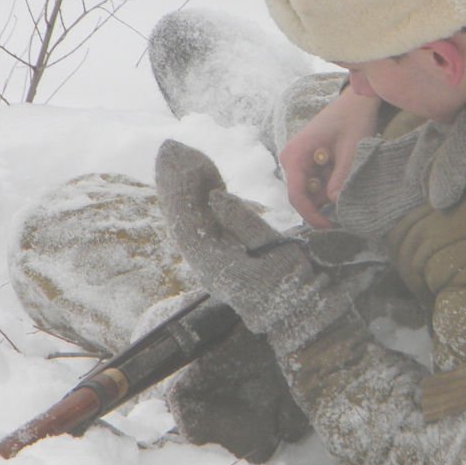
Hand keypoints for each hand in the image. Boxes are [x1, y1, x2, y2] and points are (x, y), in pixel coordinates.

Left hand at [155, 140, 350, 346]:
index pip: (186, 218)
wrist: (295, 316)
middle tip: (170, 149)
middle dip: (175, 182)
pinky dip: (196, 205)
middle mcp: (203, 263)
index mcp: (212, 262)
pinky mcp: (218, 260)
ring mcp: (209, 263)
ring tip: (180, 161)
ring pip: (188, 222)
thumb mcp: (272, 249)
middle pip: (181, 217)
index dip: (181, 186)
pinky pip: (200, 228)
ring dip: (183, 191)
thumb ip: (243, 221)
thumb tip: (215, 196)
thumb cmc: (288, 283)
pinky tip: (199, 187)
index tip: (179, 158)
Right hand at [281, 86, 381, 226]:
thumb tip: (334, 202)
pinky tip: (347, 181)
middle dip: (323, 207)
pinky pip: (317, 184)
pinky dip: (332, 187)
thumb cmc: (353, 118)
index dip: (312, 214)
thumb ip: (342, 175)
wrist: (357, 101)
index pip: (296, 194)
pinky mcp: (309, 163)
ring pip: (312, 192)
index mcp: (295, 154)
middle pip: (303, 196)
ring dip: (330, 196)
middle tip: (348, 214)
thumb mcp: (352, 148)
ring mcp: (300, 161)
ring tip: (352, 189)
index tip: (330, 226)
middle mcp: (292, 159)